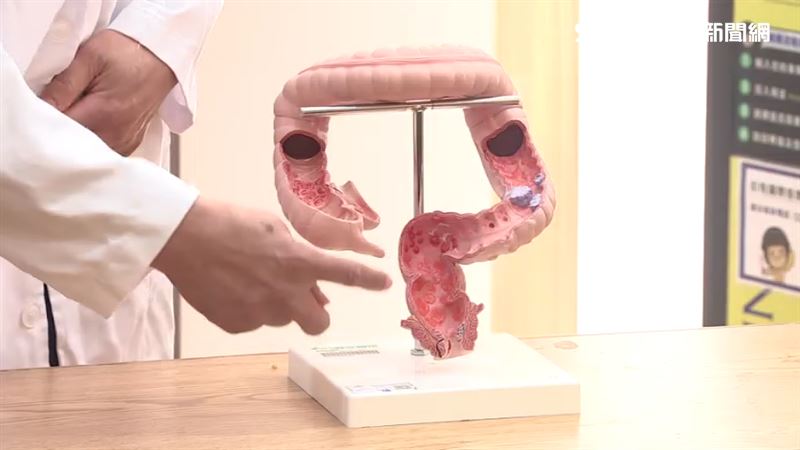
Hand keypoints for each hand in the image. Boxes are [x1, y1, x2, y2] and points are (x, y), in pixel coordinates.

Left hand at [40, 29, 176, 155]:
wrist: (160, 56)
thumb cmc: (127, 53)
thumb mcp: (90, 57)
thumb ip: (64, 85)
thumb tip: (40, 107)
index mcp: (104, 114)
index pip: (60, 131)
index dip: (43, 120)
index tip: (42, 107)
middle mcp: (117, 134)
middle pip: (73, 146)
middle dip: (58, 131)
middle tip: (57, 107)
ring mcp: (125, 142)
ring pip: (88, 153)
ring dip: (75, 138)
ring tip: (76, 113)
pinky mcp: (130, 144)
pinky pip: (103, 151)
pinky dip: (91, 141)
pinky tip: (90, 124)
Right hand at [152, 197, 392, 334]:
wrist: (182, 237)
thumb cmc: (230, 222)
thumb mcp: (273, 230)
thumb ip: (298, 258)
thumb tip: (312, 288)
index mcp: (298, 261)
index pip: (346, 274)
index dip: (369, 280)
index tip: (384, 284)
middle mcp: (285, 292)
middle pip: (319, 322)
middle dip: (316, 312)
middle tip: (303, 297)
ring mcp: (261, 313)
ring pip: (283, 318)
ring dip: (277, 304)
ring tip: (249, 278)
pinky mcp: (237, 324)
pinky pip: (254, 321)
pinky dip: (249, 308)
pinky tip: (230, 287)